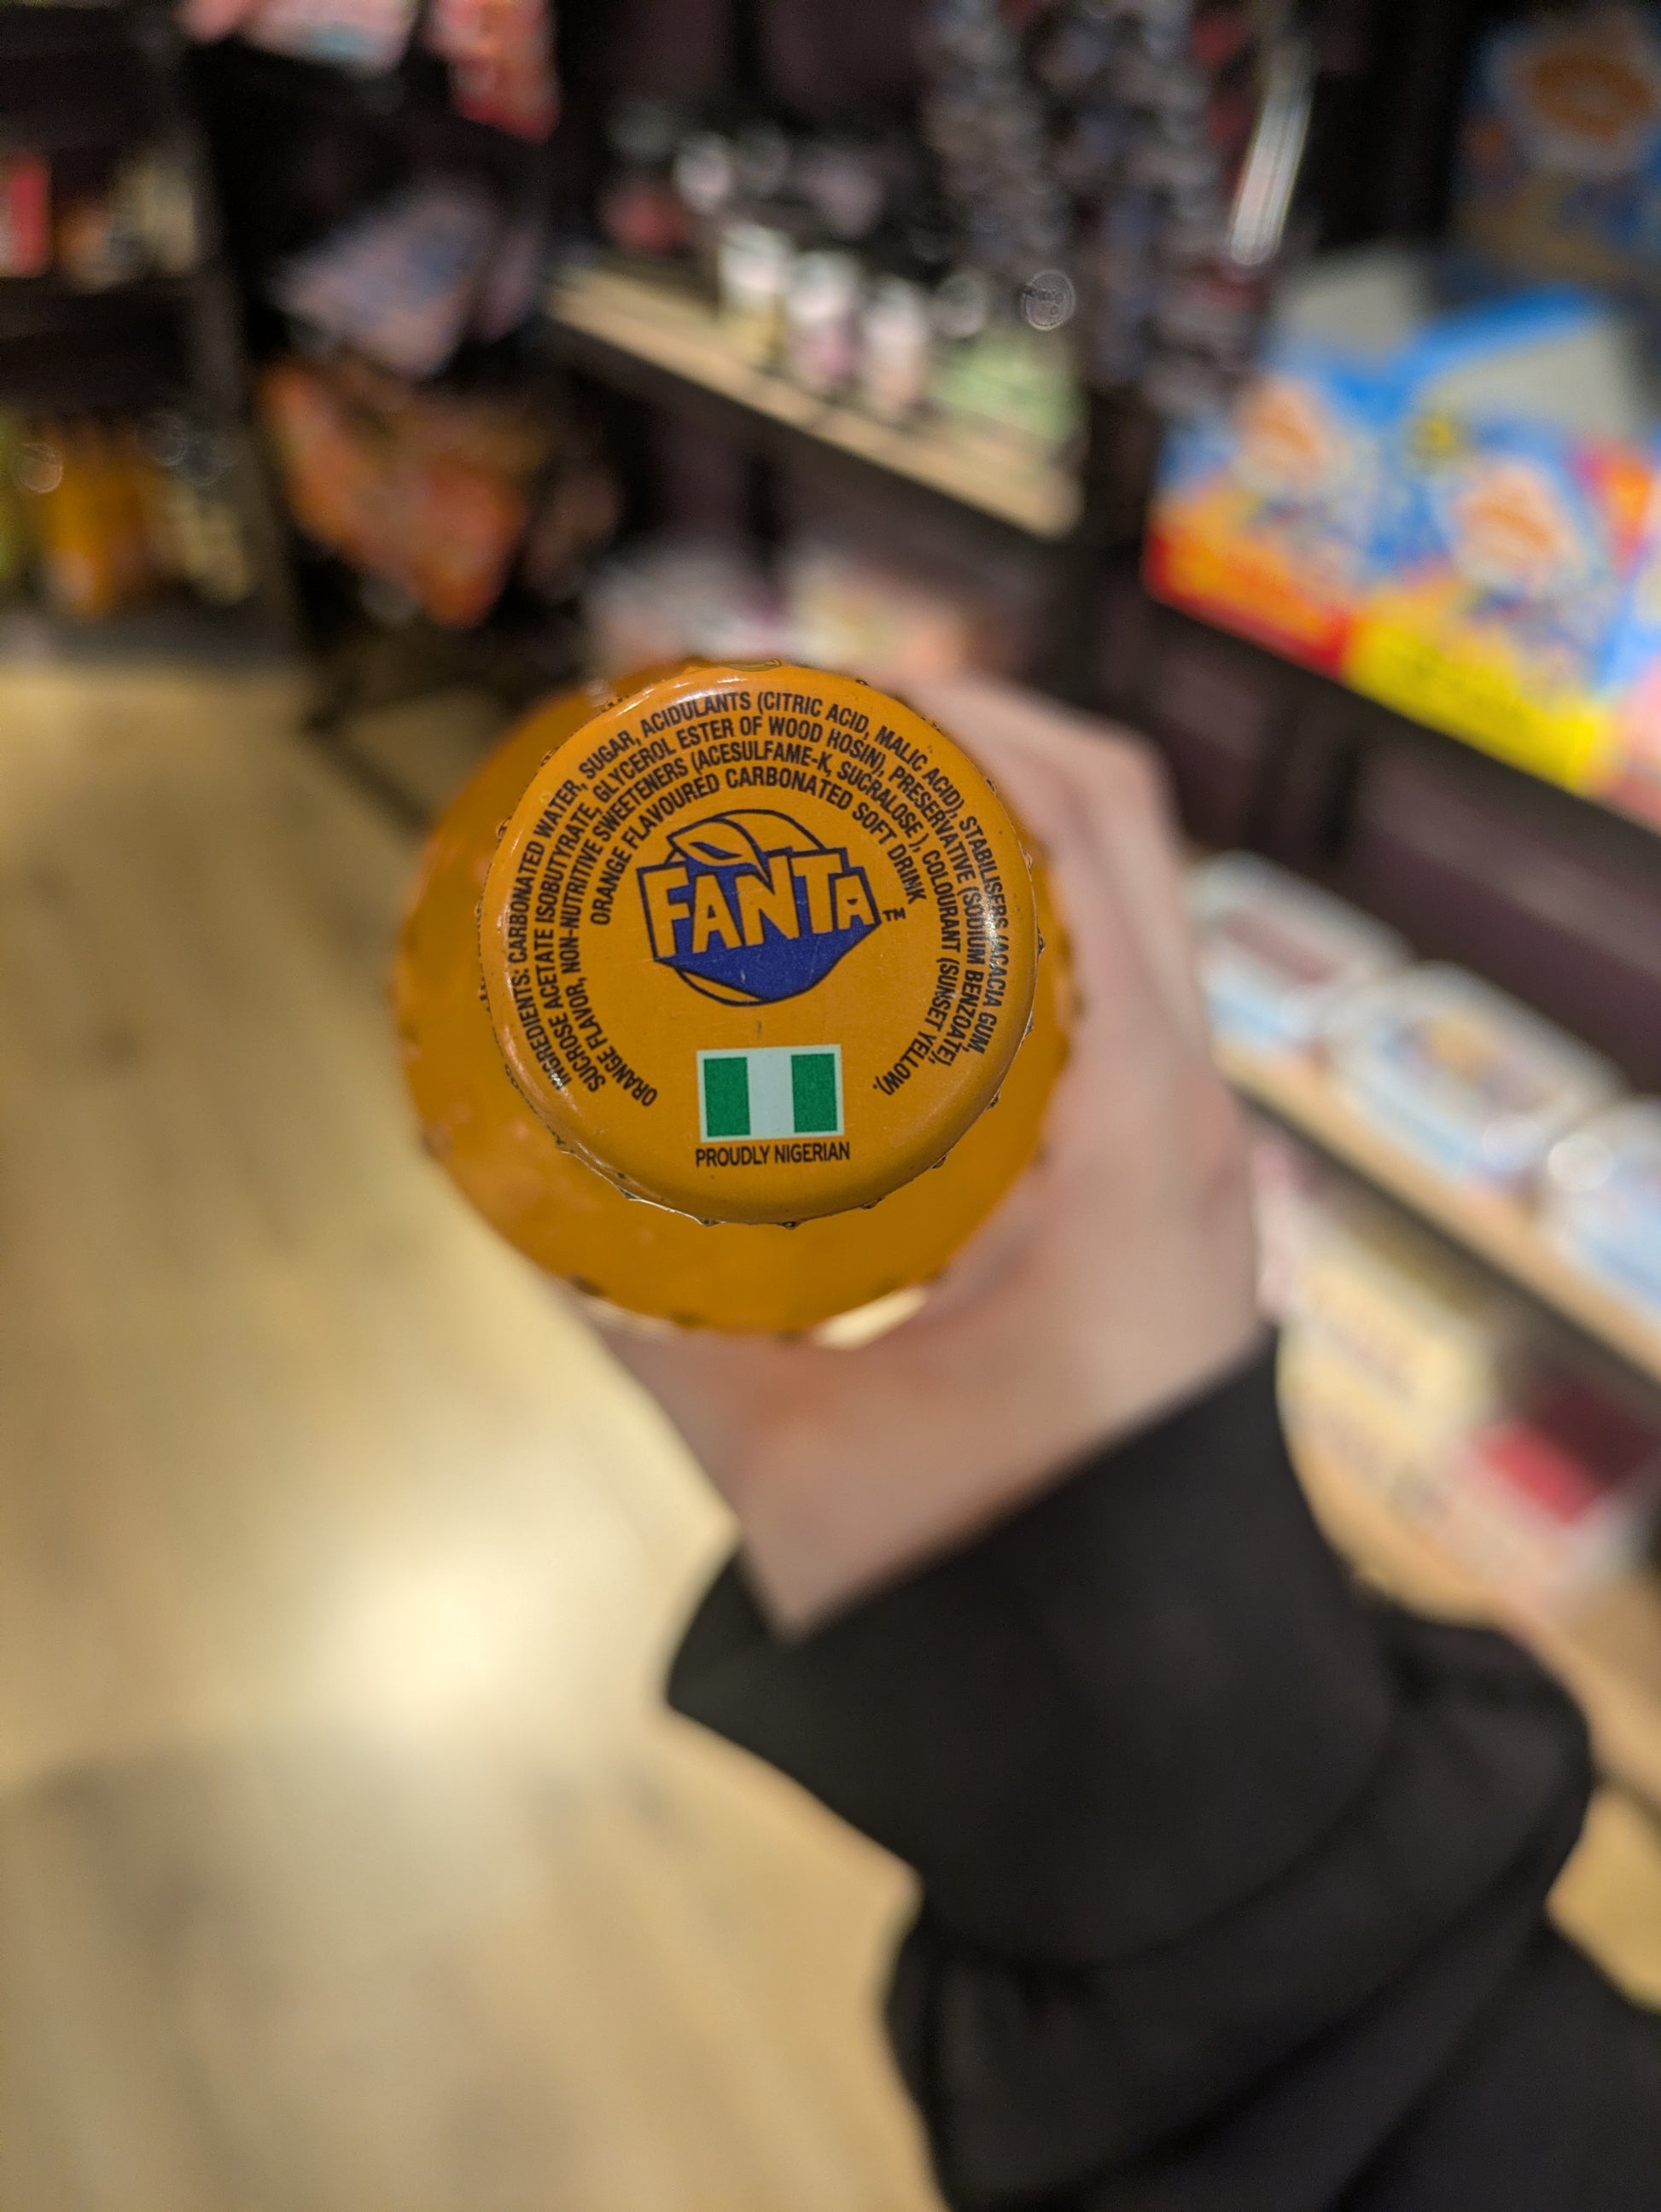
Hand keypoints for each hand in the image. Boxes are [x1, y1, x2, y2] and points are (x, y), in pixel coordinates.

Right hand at [594, 676, 1264, 1629]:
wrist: (1154, 1716)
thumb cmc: (1000, 1595)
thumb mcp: (795, 1459)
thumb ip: (646, 1325)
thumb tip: (506, 1195)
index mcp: (1131, 1141)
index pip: (1087, 834)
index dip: (963, 721)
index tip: (815, 690)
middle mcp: (1187, 1111)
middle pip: (1114, 828)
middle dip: (964, 743)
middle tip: (798, 726)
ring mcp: (1193, 1145)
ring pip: (1123, 907)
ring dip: (996, 831)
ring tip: (835, 808)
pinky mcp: (1165, 1188)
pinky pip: (1109, 1000)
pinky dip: (1013, 934)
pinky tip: (888, 960)